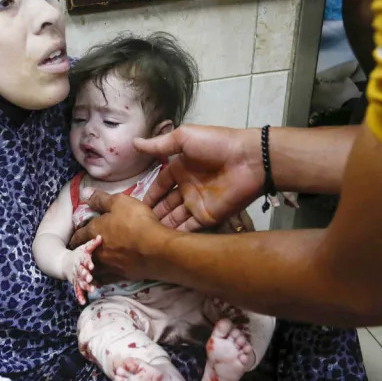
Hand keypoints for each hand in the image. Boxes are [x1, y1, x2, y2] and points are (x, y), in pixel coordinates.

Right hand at [65, 238, 100, 304]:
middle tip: (89, 278)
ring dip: (84, 286)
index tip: (91, 265)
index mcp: (80, 259)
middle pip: (81, 272)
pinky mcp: (74, 284)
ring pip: (79, 282)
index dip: (87, 262)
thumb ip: (92, 244)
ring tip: (90, 289)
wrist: (63, 262)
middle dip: (85, 275)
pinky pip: (77, 291)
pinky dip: (79, 296)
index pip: (84, 260)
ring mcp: (75, 277)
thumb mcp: (84, 248)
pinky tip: (82, 302)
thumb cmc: (77, 254)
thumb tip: (100, 236)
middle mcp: (77, 268)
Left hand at [70, 191, 167, 283]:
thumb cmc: (137, 222)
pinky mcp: (121, 276)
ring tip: (87, 265)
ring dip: (88, 266)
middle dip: (79, 251)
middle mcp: (98, 250)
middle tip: (77, 252)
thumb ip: (101, 199)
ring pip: (92, 267)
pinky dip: (100, 278)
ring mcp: (109, 265)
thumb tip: (84, 194)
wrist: (156, 249)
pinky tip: (100, 279)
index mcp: (95, 231)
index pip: (79, 234)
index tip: (74, 237)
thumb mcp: (120, 202)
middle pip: (82, 252)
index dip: (76, 235)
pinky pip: (105, 279)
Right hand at [135, 125, 264, 231]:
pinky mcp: (208, 217)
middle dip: (152, 215)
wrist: (249, 159)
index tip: (132, 208)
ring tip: (143, 238)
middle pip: (165, 205)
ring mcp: (197, 204)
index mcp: (180, 169)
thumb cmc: (216, 145)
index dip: (148, 196)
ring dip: (162, 227)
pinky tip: (161, 243)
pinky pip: (189, 228)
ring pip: (174, 219)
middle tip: (134, 228)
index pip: (159, 186)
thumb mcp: (184, 138)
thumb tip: (133, 142)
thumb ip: (159, 145)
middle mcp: (186, 188)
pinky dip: (177, 236)